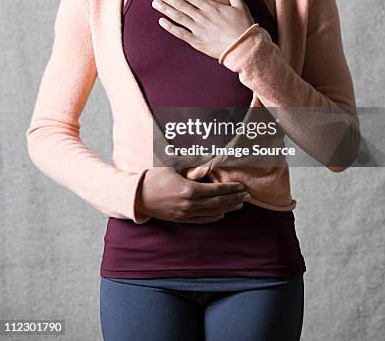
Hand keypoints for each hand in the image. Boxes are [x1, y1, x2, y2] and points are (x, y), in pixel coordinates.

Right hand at [135, 167, 251, 223]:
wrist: (137, 195)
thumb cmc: (154, 176)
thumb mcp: (172, 166)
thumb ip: (191, 166)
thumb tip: (207, 165)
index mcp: (189, 189)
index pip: (216, 190)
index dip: (231, 188)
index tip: (242, 186)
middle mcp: (190, 204)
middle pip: (218, 202)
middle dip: (234, 198)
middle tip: (247, 195)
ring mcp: (185, 213)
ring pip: (212, 212)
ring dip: (228, 208)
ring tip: (239, 204)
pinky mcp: (181, 219)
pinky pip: (202, 220)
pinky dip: (214, 217)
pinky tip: (222, 213)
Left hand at [151, 0, 254, 59]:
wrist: (243, 47)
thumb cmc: (243, 26)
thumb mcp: (240, 6)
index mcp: (211, 7)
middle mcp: (202, 16)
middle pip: (181, 5)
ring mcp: (198, 29)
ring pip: (178, 17)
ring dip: (165, 9)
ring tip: (155, 3)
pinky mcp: (196, 41)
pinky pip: (180, 33)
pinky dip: (170, 27)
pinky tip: (161, 21)